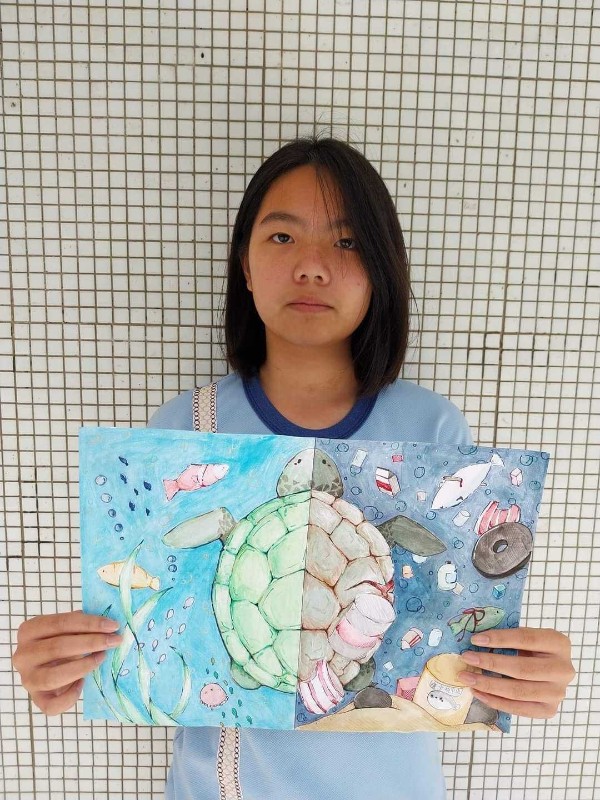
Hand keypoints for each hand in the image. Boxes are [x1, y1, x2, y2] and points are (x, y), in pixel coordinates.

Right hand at [12, 611, 122, 715]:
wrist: (48, 666)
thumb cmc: (61, 642)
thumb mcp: (67, 628)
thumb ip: (81, 623)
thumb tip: (108, 623)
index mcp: (28, 631)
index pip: (60, 623)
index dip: (89, 623)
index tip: (112, 625)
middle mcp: (22, 655)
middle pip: (57, 647)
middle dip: (91, 643)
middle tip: (114, 641)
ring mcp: (27, 679)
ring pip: (53, 676)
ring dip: (83, 666)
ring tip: (102, 657)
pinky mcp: (36, 700)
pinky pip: (52, 705)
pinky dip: (71, 696)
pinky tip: (83, 683)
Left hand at [457, 627, 575, 718]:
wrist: (550, 670)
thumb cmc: (532, 649)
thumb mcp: (525, 638)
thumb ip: (507, 638)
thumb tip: (475, 641)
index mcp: (558, 643)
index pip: (526, 639)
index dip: (500, 639)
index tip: (475, 639)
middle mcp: (563, 669)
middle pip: (522, 669)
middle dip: (490, 663)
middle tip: (467, 658)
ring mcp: (558, 693)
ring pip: (519, 691)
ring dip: (488, 685)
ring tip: (467, 678)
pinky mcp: (549, 710)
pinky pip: (519, 709)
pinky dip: (495, 701)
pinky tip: (478, 693)